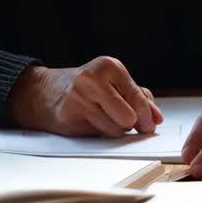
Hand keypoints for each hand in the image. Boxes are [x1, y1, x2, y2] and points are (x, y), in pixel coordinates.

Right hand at [9, 58, 162, 136]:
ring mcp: (79, 98)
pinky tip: (89, 121)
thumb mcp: (114, 82)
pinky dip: (98, 133)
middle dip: (129, 124)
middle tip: (122, 120)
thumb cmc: (86, 87)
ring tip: (101, 117)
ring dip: (113, 130)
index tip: (149, 125)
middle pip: (129, 117)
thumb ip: (139, 97)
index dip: (147, 117)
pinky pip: (98, 136)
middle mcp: (93, 79)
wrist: (45, 92)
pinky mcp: (68, 117)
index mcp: (109, 66)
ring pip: (115, 130)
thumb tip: (156, 117)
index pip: (138, 98)